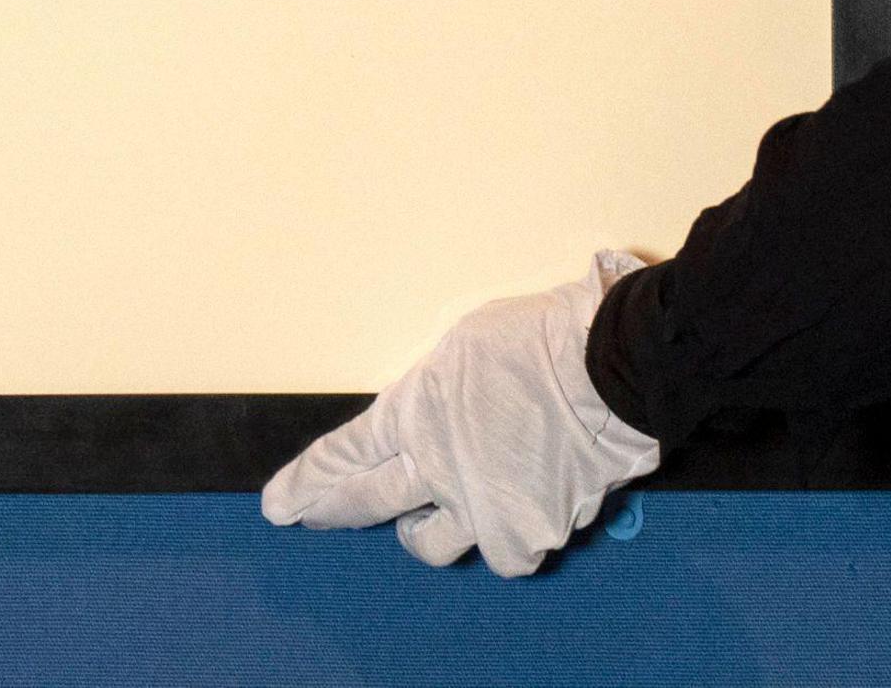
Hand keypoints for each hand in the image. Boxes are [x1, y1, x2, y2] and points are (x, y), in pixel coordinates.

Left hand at [259, 253, 659, 577]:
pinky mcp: (529, 534)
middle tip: (310, 518)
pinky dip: (505, 537)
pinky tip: (512, 519)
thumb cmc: (539, 337)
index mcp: (414, 414)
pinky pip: (504, 552)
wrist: (610, 366)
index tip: (279, 503)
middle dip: (331, 511)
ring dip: (422, 530)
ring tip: (426, 520)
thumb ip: (434, 392)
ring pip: (430, 543)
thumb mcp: (462, 346)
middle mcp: (437, 469)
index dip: (307, 482)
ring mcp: (482, 509)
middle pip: (365, 504)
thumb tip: (430, 415)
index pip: (343, 457)